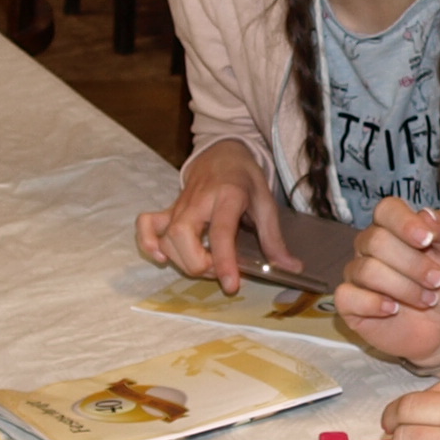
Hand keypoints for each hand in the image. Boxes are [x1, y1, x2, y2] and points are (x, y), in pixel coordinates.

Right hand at [136, 141, 286, 294]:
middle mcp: (197, 200)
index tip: (231, 285)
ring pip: (167, 239)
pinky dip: (148, 243)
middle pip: (182, 237)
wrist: (222, 153)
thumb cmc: (245, 179)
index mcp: (227, 196)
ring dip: (184, 262)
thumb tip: (292, 269)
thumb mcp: (266, 203)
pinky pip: (147, 226)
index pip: (221, 232)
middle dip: (199, 264)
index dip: (224, 261)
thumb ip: (274, 239)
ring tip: (207, 264)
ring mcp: (178, 205)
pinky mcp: (167, 210)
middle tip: (220, 268)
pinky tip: (162, 258)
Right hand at [332, 196, 439, 370]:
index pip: (386, 209)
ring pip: (367, 270)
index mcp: (394, 227)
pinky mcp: (349, 302)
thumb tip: (426, 215)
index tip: (427, 241)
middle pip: (377, 241)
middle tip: (436, 281)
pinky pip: (347, 295)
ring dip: (404, 288)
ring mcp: (357, 274)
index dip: (404, 223)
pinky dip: (374, 303)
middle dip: (413, 264)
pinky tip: (394, 309)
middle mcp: (370, 246)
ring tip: (427, 300)